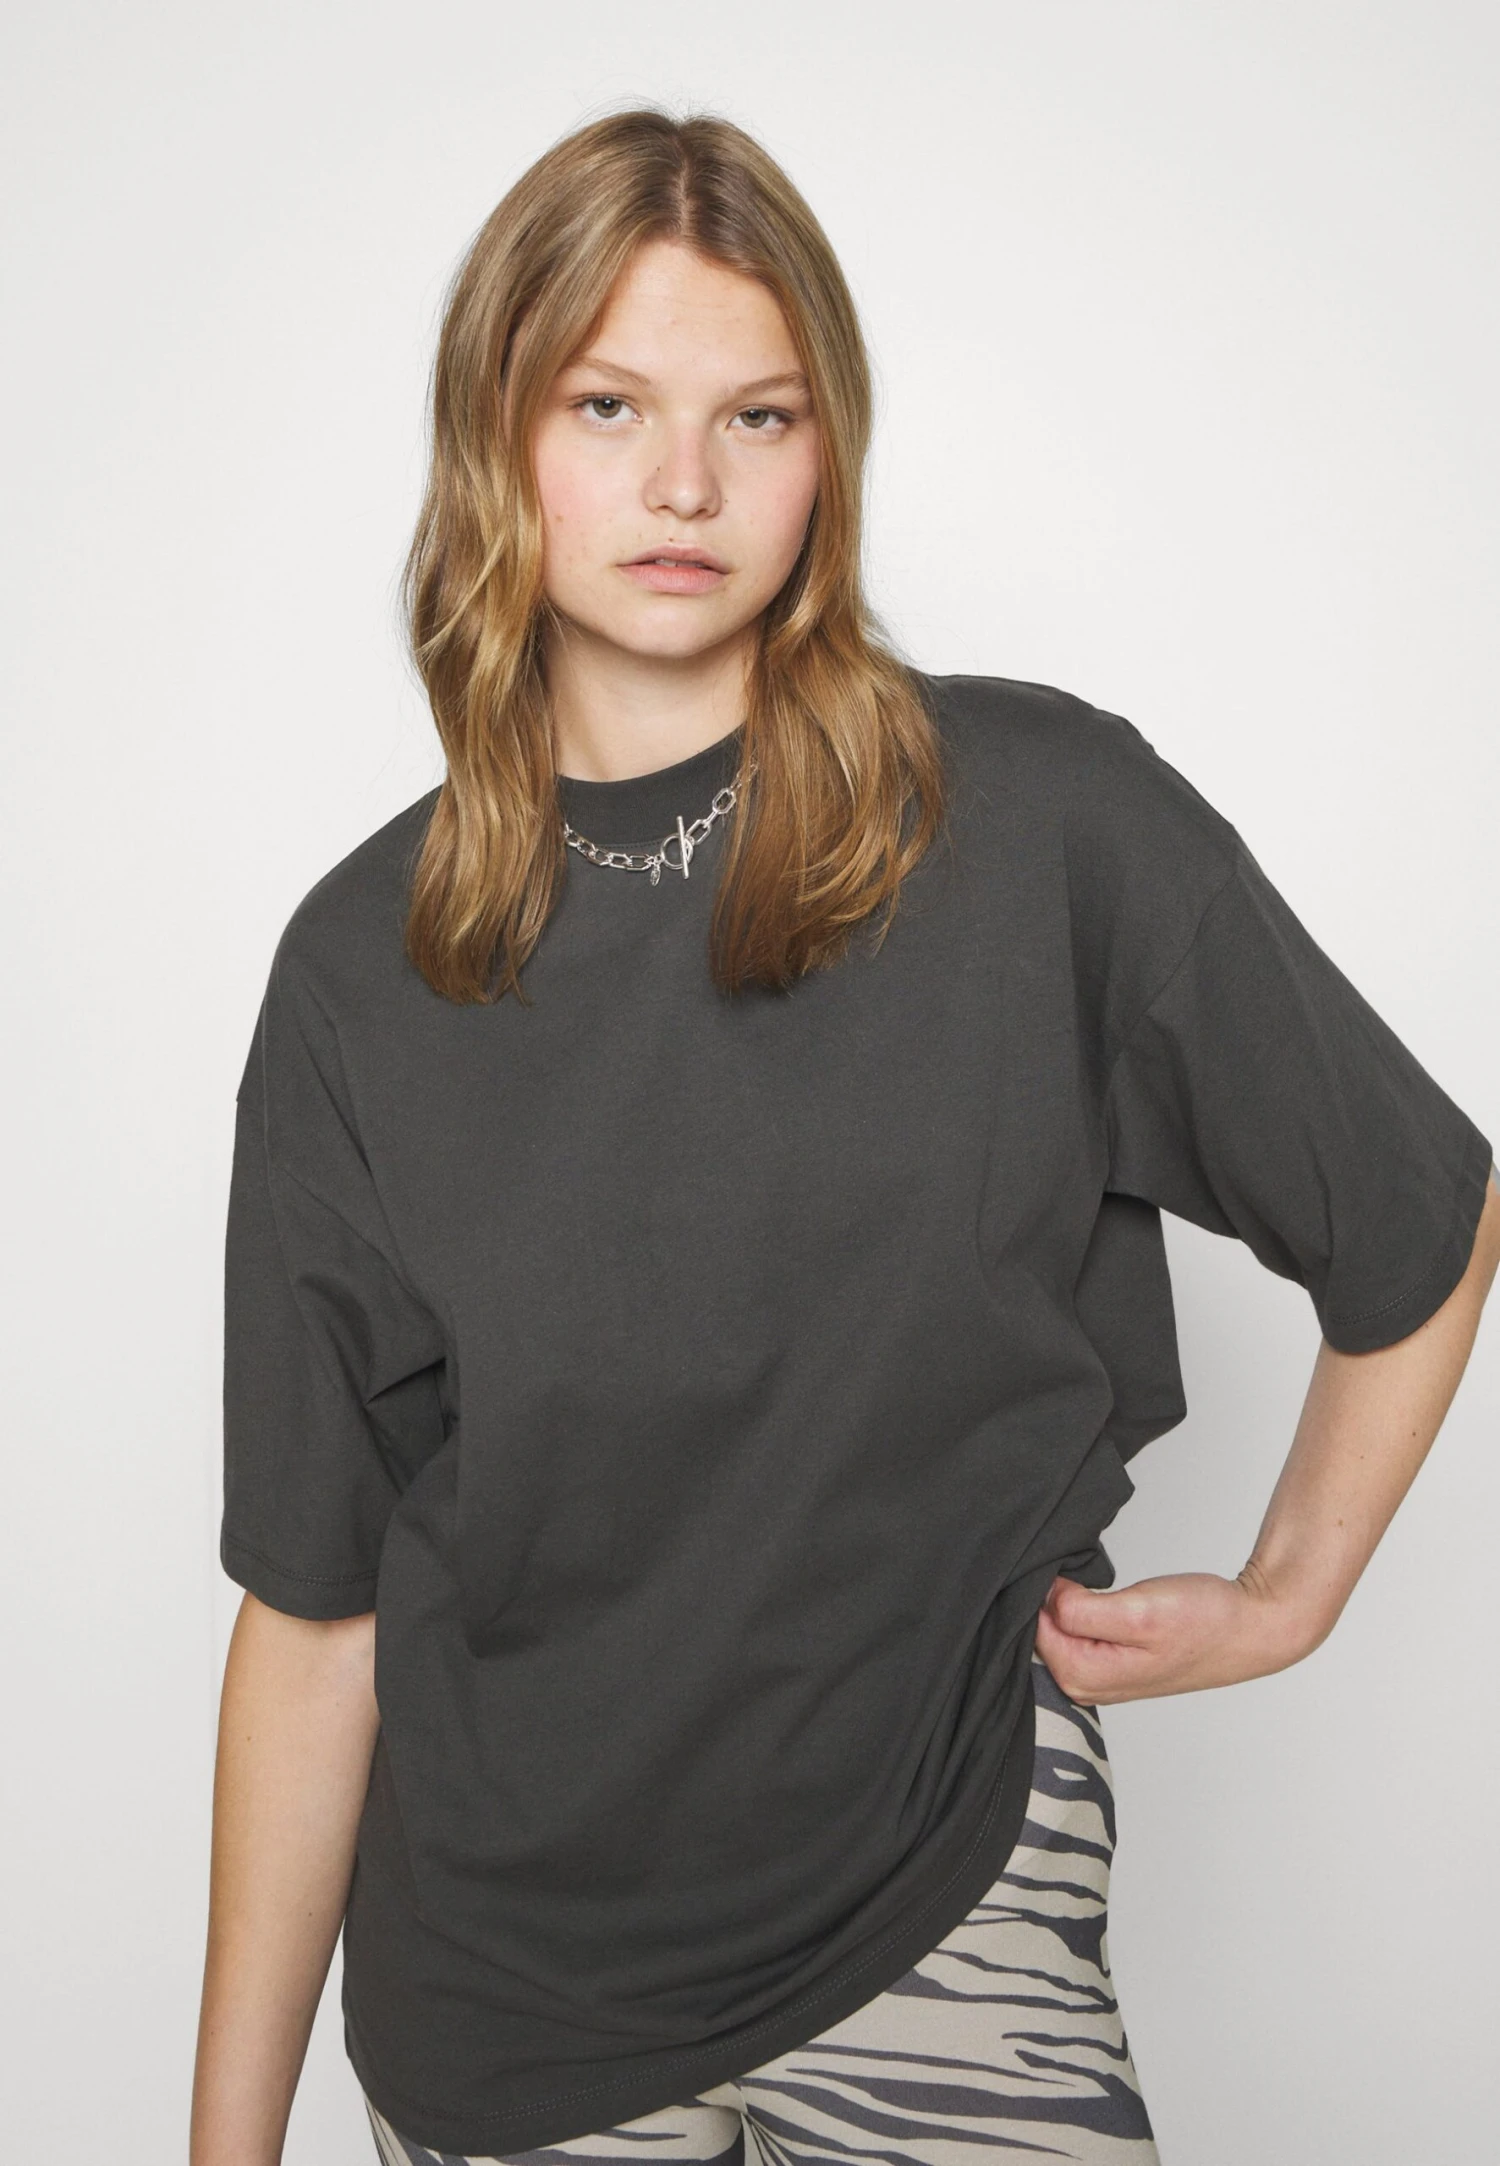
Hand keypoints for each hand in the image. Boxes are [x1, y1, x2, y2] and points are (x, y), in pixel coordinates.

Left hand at [1032, 1567, 1318, 1706]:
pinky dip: (1080, 1607)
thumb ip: (1082, 1611)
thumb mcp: (1139, 1610)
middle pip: (1039, 1631)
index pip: (1031, 1629)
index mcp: (1085, 1678)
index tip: (1065, 1572)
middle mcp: (1085, 1685)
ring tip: (1092, 1584)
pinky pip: (1075, 1630)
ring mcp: (1098, 1674)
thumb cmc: (1205, 1623)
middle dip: (1051, 1599)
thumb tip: (1044, 1597)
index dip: (1044, 1593)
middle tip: (1078, 1573)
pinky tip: (1097, 1595)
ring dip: (1066, 1602)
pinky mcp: (1111, 1660)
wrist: (1249, 1628)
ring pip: (1056, 1629)